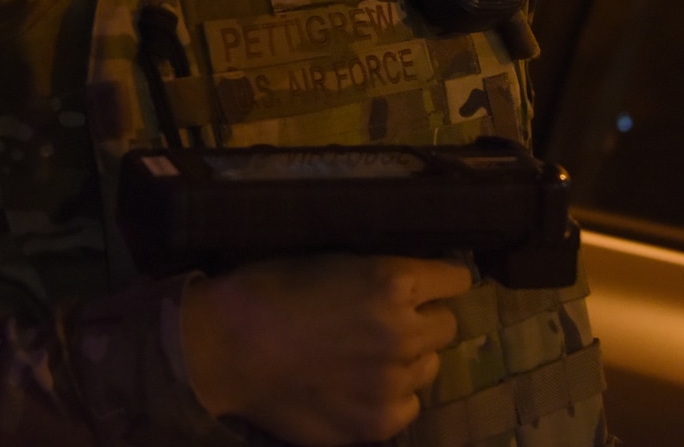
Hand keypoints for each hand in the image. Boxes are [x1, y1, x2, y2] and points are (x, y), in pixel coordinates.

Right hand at [178, 253, 469, 445]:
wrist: (228, 347)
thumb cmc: (270, 290)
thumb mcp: (331, 262)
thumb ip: (378, 277)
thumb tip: (414, 287)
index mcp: (392, 282)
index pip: (456, 280)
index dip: (443, 281)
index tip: (433, 286)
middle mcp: (404, 331)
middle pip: (447, 326)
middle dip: (424, 321)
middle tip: (387, 323)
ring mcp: (393, 382)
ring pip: (429, 368)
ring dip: (408, 360)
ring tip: (366, 358)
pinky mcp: (379, 422)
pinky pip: (408, 405)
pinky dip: (391, 396)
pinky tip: (357, 386)